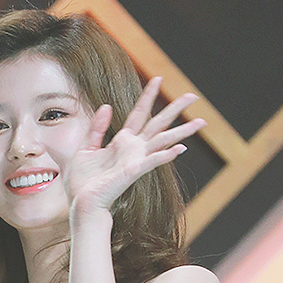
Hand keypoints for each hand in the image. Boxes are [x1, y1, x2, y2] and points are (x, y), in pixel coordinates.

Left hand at [64, 76, 204, 214]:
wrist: (82, 203)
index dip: (148, 96)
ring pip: (163, 140)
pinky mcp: (133, 172)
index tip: (158, 78)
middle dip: (176, 109)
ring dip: (182, 131)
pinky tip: (181, 149)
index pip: (139, 113)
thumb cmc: (83, 182)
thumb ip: (97, 128)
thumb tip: (107, 106)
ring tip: (201, 122)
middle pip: (158, 124)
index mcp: (122, 142)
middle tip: (193, 96)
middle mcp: (133, 149)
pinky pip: (152, 161)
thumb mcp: (85, 148)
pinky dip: (166, 155)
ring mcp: (136, 160)